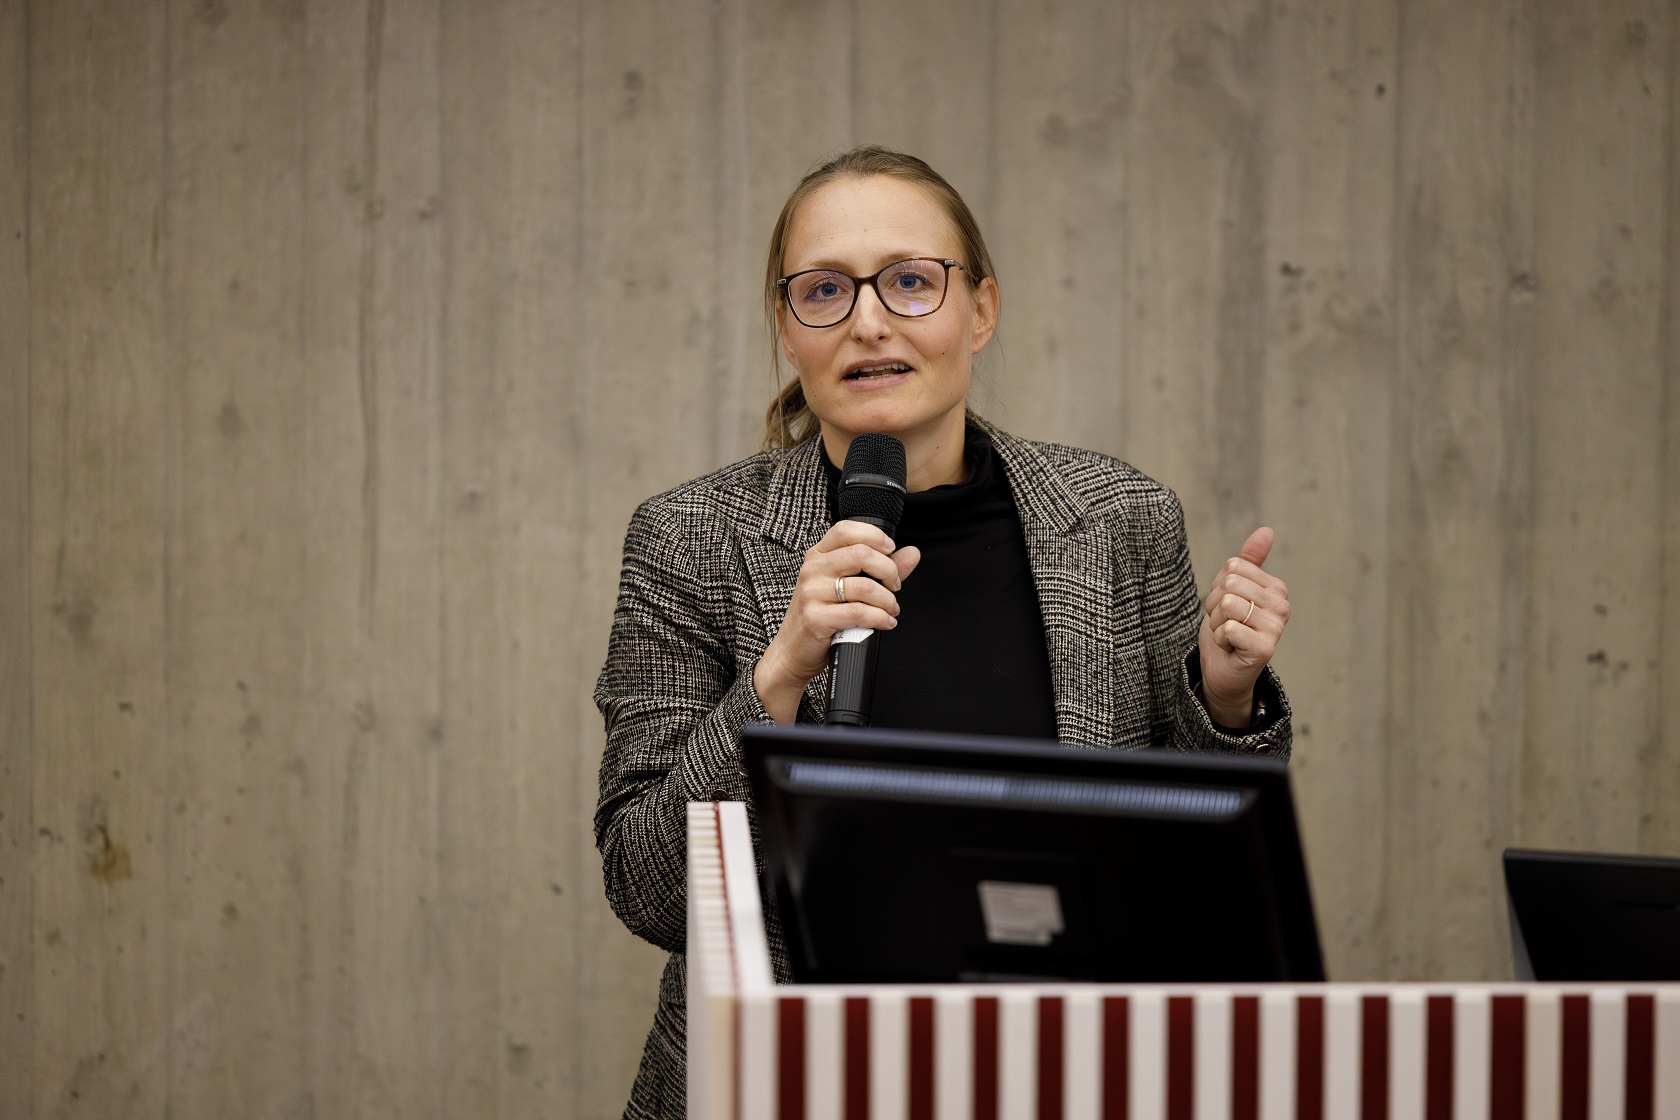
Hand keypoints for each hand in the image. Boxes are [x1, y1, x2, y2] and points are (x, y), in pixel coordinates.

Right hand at [752, 521, 921, 722]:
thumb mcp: (846, 587)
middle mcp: (812, 569)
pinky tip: (885, 622)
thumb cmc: (820, 616)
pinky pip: (859, 613)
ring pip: (865, 586)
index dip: (875, 536)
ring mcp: (812, 593)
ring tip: (891, 609)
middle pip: (861, 554)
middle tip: (895, 586)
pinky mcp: (816, 618)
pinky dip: (880, 618)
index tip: (891, 552)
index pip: (847, 529)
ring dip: (888, 601)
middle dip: (889, 571)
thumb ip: (880, 568)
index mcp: (818, 555)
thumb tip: (912, 553)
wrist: (793, 651)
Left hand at [1196, 527, 1290, 728]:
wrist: (1224, 672)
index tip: (1227, 608)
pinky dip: (1219, 640)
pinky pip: (1227, 628)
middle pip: (1229, 584)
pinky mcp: (1265, 649)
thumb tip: (1266, 530)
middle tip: (1225, 624)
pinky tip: (1230, 649)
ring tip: (1227, 636)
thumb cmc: (1227, 629)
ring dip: (1216, 623)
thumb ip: (1248, 562)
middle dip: (1215, 606)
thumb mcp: (1232, 591)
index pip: (1232, 567)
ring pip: (1227, 604)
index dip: (1218, 587)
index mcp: (1276, 588)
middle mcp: (1282, 606)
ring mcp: (1276, 628)